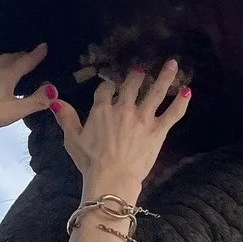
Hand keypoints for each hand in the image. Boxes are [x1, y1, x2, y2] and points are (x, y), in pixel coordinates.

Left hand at [0, 44, 51, 134]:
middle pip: (8, 57)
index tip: (44, 46)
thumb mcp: (17, 110)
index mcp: (7, 74)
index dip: (36, 54)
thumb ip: (37, 100)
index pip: (25, 61)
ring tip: (1, 60)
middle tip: (27, 56)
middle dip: (19, 55)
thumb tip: (53, 90)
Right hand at [44, 62, 190, 196]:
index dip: (109, 86)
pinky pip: (172, 113)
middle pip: (132, 85)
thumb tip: (54, 98)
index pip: (106, 90)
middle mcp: (124, 109)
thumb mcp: (72, 138)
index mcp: (102, 110)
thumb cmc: (90, 161)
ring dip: (165, 77)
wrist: (112, 177)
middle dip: (136, 75)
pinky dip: (181, 102)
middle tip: (140, 69)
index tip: (111, 84)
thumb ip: (65, 117)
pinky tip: (188, 91)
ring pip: (156, 92)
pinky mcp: (157, 131)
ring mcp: (142, 118)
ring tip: (172, 64)